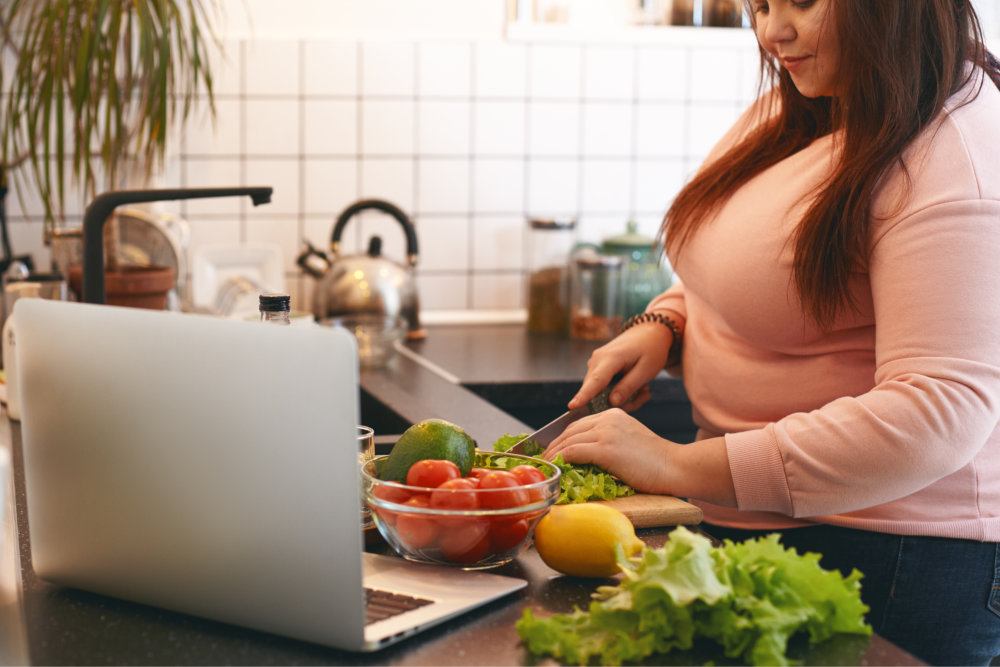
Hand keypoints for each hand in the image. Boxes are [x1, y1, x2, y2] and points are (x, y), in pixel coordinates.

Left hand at [543, 408, 674, 493]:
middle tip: (544, 460)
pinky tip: (557, 469)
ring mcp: (606, 432)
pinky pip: (573, 452)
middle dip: (554, 446)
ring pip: (568, 441)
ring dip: (554, 455)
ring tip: (547, 467)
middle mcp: (608, 418)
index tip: (553, 450)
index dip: (562, 438)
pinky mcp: (605, 448)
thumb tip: (583, 455)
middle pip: (570, 431)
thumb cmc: (656, 461)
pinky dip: (561, 461)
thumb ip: (608, 440)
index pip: (579, 424)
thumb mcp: (629, 440)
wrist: (675, 466)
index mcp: (613, 414)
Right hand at [567, 322, 674, 410]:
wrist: (648, 333)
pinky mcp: (596, 368)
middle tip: (644, 394)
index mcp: (611, 357)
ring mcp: (595, 363)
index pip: (596, 380)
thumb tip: (612, 402)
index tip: (572, 406)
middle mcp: (597, 360)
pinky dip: (619, 391)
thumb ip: (629, 387)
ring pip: (600, 392)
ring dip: (622, 396)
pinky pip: (602, 388)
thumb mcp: (646, 370)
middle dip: (619, 402)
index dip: (584, 395)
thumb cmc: (650, 350)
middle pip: (597, 392)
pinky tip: (636, 386)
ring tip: (643, 388)